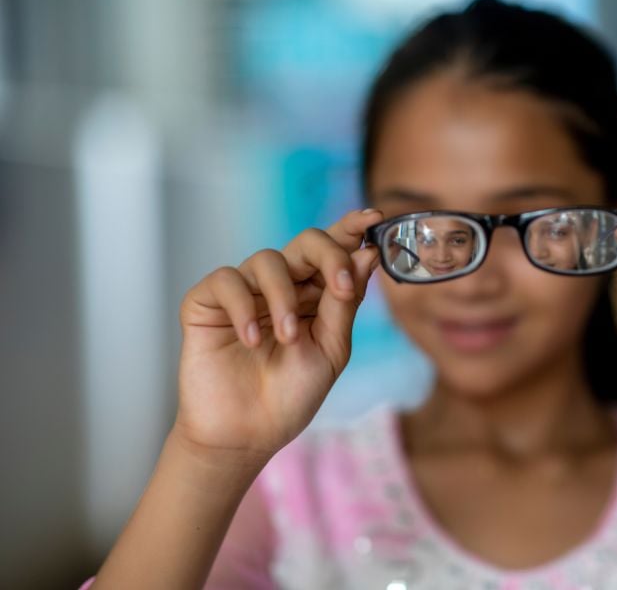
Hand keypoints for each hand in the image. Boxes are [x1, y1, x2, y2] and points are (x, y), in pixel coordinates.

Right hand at [173, 209, 383, 462]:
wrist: (246, 434)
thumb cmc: (291, 395)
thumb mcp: (331, 349)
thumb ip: (344, 303)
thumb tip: (366, 255)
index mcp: (315, 295)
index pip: (333, 249)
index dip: (351, 228)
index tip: (374, 217)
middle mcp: (280, 286)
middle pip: (305, 242)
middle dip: (327, 255)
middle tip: (339, 288)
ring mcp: (244, 292)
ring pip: (267, 259)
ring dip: (284, 297)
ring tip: (287, 338)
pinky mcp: (207, 303)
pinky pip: (226, 280)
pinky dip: (243, 307)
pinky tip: (251, 339)